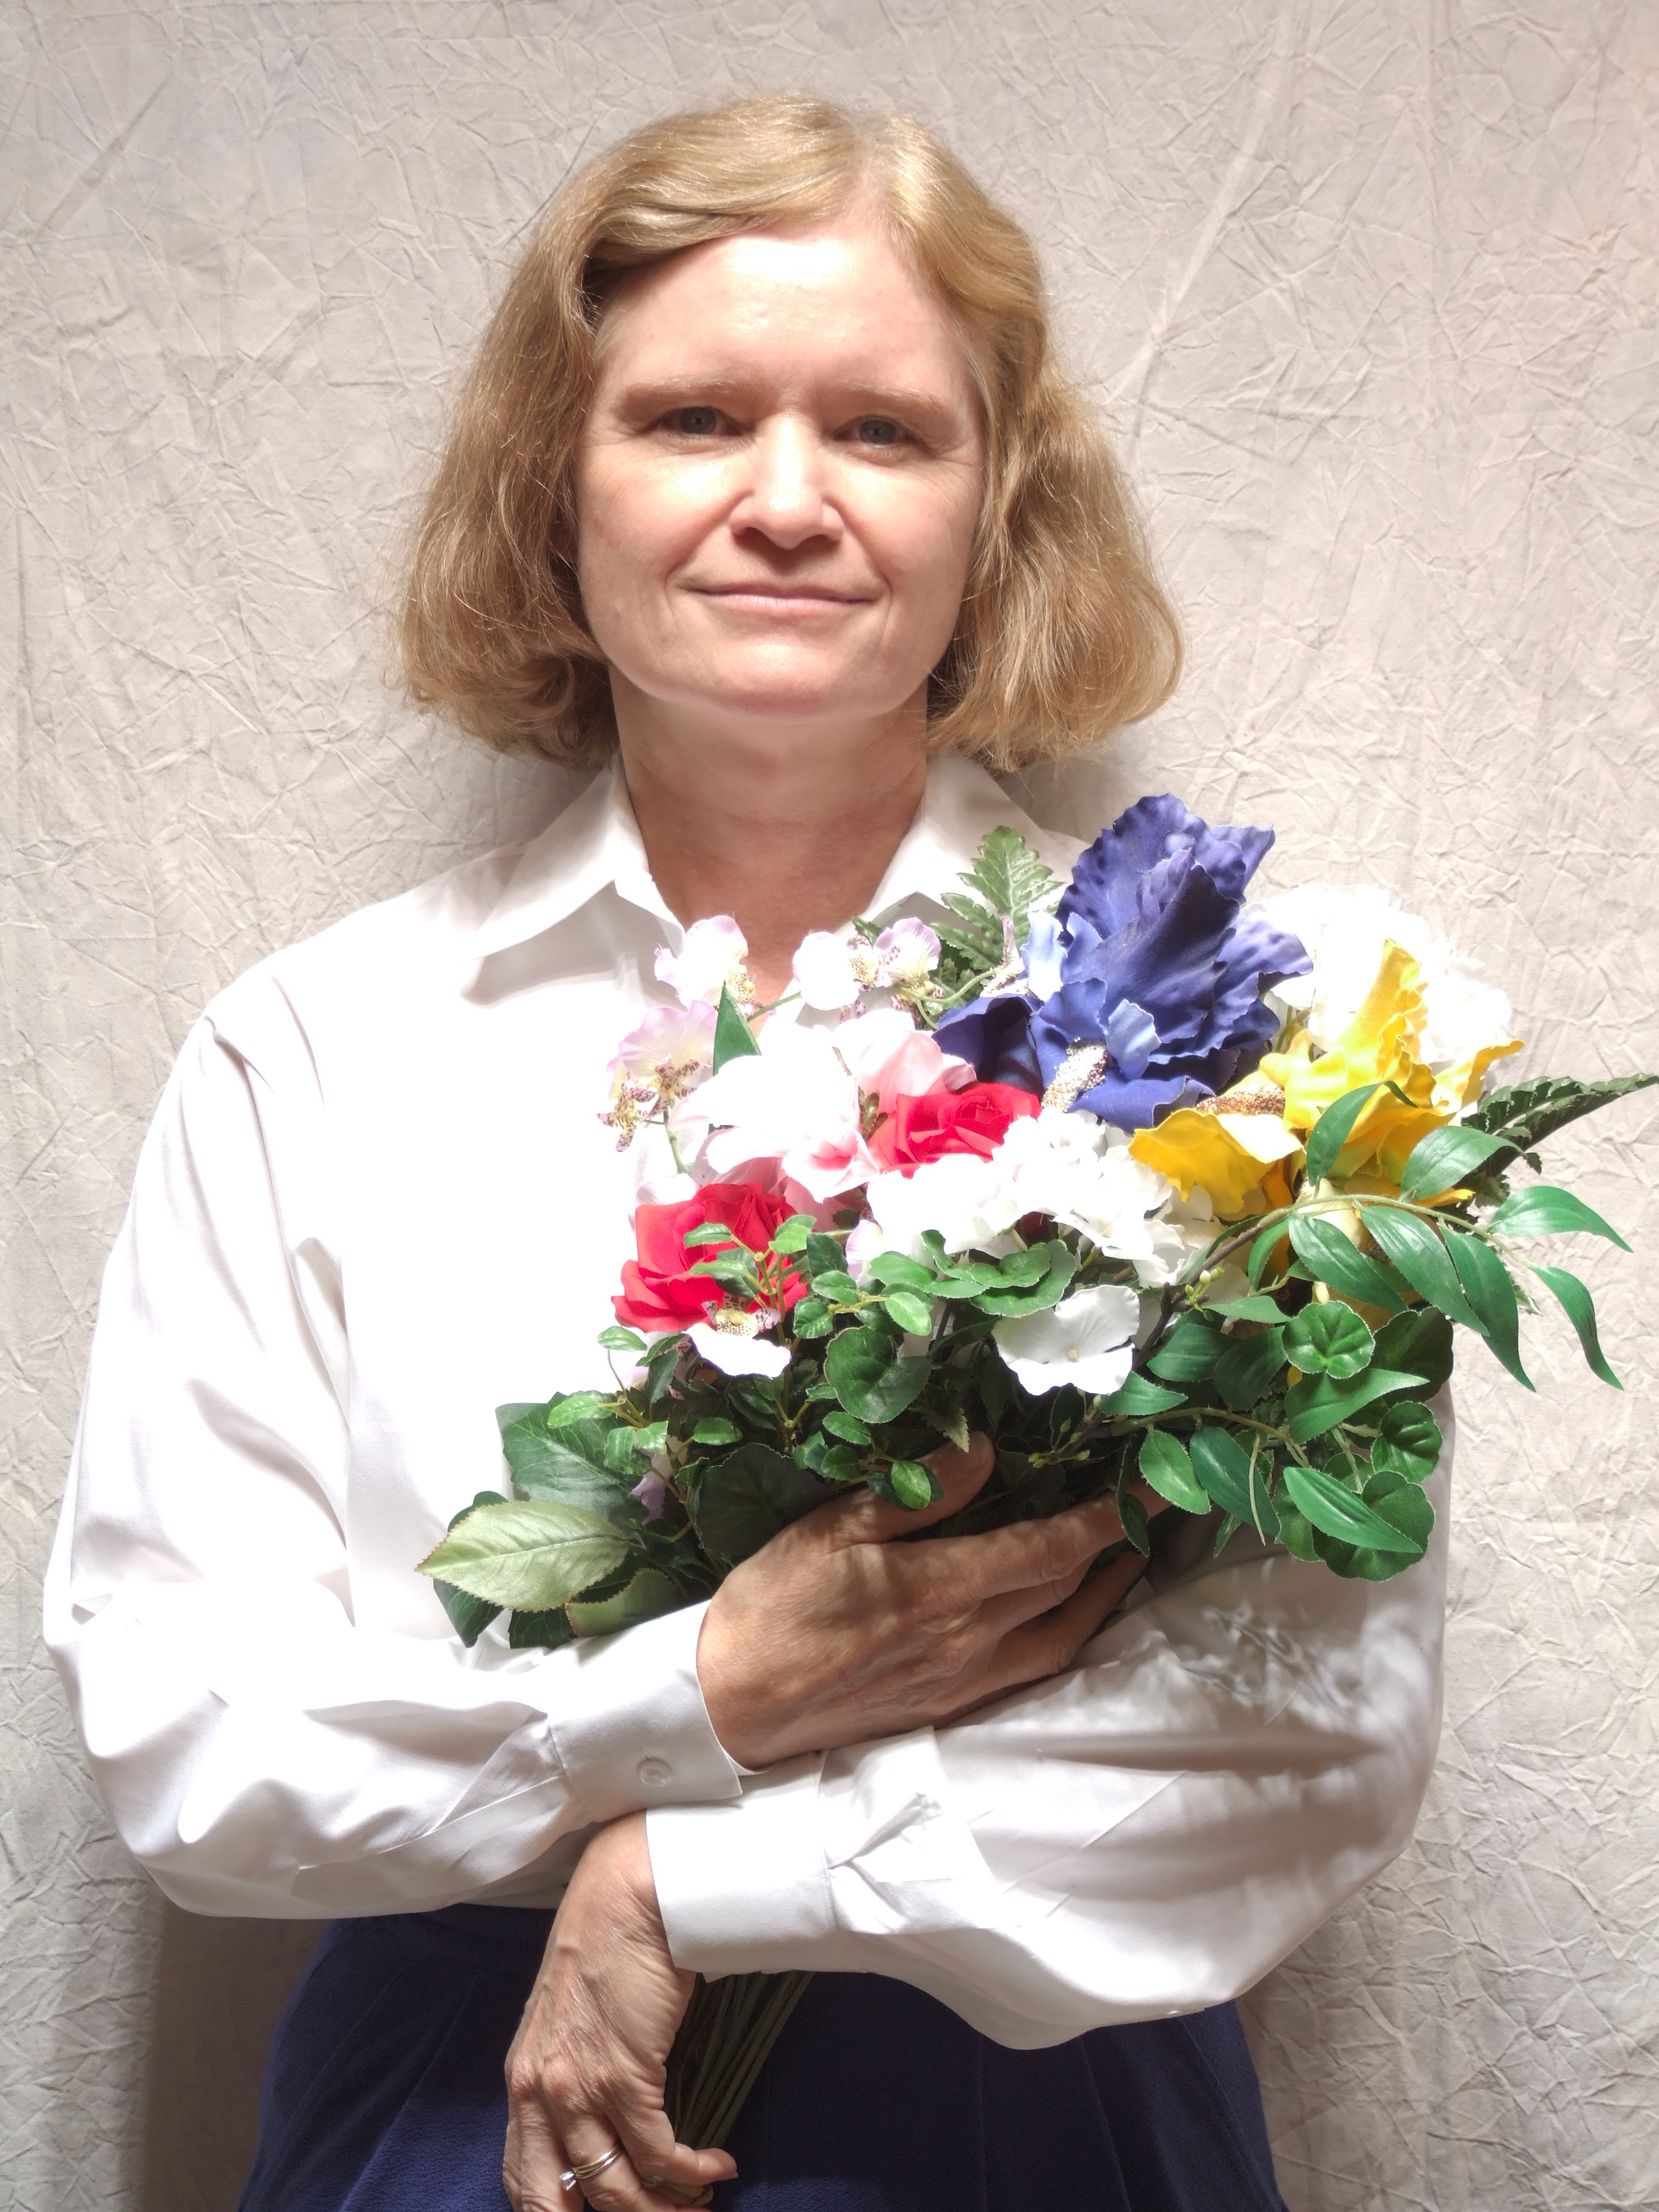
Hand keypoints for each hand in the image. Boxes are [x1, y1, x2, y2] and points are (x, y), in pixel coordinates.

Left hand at [504, 1813, 736, 2211]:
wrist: (630, 1892)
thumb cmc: (606, 1945)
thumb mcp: (566, 2019)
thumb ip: (570, 2074)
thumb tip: (604, 2131)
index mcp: (521, 2081)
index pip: (523, 2183)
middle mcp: (538, 2093)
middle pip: (557, 2204)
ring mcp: (580, 2088)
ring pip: (616, 2191)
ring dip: (664, 2211)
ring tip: (698, 2208)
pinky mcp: (626, 2076)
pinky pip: (660, 2155)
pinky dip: (692, 2172)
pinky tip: (716, 2167)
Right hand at [698, 1435, 1164, 1770]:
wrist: (730, 1707)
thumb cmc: (771, 1606)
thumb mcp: (830, 1529)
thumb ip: (916, 1493)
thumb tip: (983, 1451)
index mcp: (940, 1590)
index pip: (1051, 1548)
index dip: (1108, 1517)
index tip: (1151, 1487)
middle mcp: (967, 1642)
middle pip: (1066, 1589)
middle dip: (1116, 1546)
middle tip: (1148, 1506)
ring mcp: (962, 1681)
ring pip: (1059, 1635)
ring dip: (1103, 1595)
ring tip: (1127, 1557)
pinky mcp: (947, 1707)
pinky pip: (1031, 1669)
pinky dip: (1066, 1634)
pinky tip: (1068, 1616)